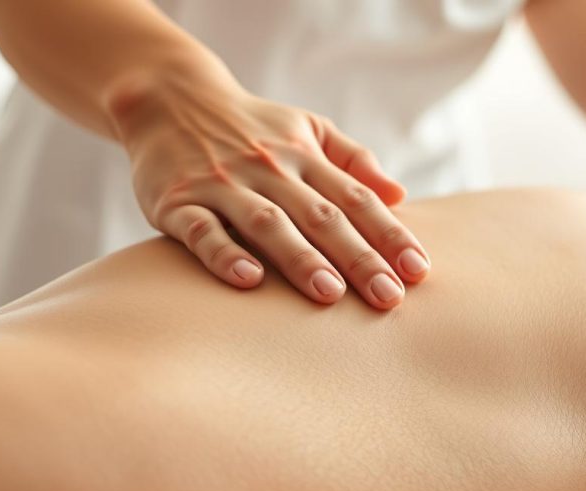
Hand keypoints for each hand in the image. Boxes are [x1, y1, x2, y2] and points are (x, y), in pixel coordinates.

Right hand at [105, 65, 429, 309]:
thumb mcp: (307, 128)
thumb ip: (353, 160)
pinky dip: (224, 253)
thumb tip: (399, 195)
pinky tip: (248, 279)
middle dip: (358, 258)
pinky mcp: (178, 202)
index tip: (418, 272)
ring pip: (269, 224)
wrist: (167, 98)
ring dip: (300, 258)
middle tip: (388, 298)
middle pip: (322, 217)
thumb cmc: (251, 126)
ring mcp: (223, 185)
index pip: (356, 199)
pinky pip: (203, 230)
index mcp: (305, 158)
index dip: (389, 235)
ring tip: (330, 293)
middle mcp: (269, 170)